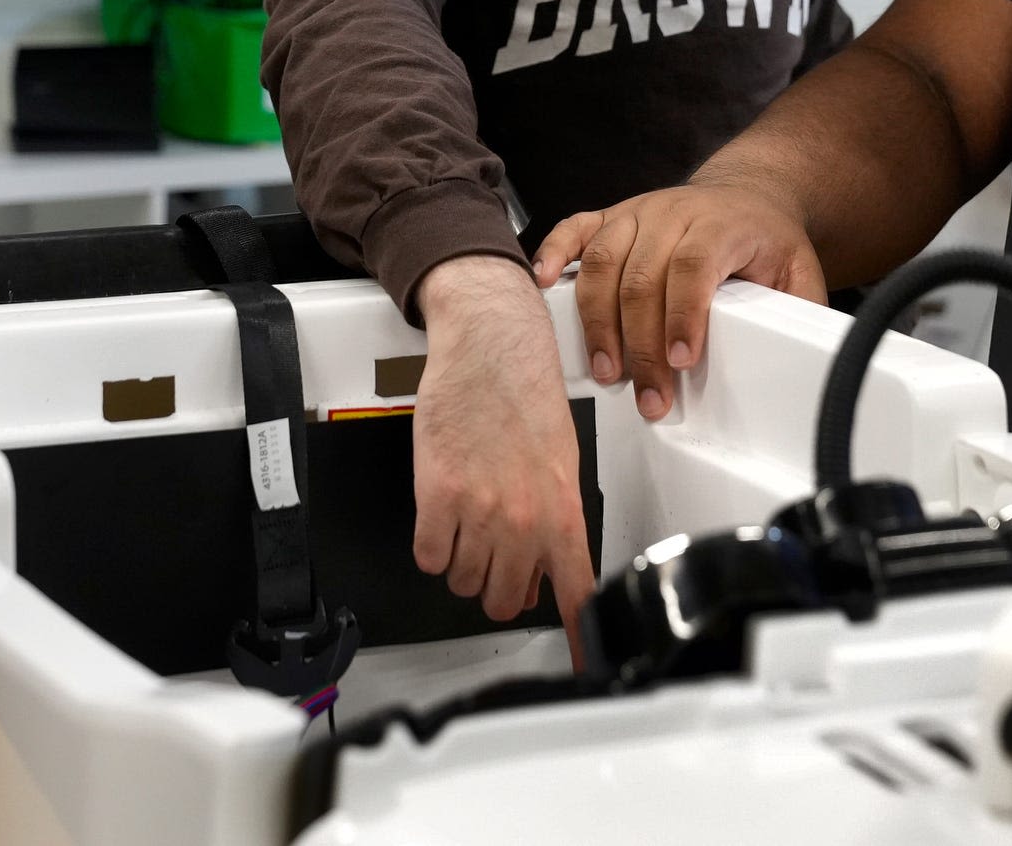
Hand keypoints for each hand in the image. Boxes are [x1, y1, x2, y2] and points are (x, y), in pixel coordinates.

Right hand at [411, 255, 596, 659]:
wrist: (491, 347)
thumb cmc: (527, 394)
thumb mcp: (561, 459)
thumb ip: (556, 517)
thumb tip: (548, 566)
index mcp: (564, 509)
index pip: (574, 589)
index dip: (579, 636)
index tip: (582, 663)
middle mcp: (523, 517)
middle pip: (504, 597)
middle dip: (499, 582)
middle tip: (498, 550)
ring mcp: (478, 510)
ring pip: (463, 581)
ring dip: (464, 562)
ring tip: (472, 518)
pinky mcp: (437, 497)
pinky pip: (429, 557)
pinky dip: (433, 544)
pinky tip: (445, 513)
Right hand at [532, 183, 826, 421]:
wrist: (748, 193)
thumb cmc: (767, 238)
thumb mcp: (799, 269)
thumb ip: (800, 309)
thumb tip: (802, 357)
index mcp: (721, 224)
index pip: (694, 266)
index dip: (683, 315)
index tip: (681, 361)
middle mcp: (674, 212)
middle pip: (642, 277)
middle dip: (640, 345)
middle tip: (648, 395)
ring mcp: (638, 212)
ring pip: (603, 262)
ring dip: (598, 321)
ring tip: (607, 371)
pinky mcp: (612, 216)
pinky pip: (575, 229)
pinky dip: (553, 254)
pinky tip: (542, 285)